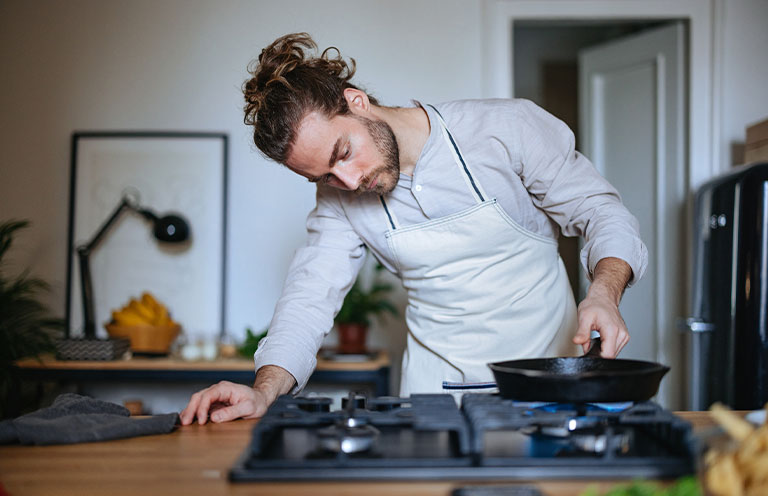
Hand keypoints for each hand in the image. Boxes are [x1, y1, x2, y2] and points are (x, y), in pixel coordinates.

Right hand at [180, 364, 295, 424]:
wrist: (261, 400)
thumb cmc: (257, 402)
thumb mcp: (248, 408)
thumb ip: (232, 412)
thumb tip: (214, 417)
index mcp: (226, 388)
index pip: (209, 395)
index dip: (202, 408)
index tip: (201, 420)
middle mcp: (218, 390)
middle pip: (199, 397)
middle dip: (191, 409)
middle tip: (185, 423)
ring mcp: (215, 396)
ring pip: (197, 401)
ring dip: (189, 411)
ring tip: (183, 422)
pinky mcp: (214, 403)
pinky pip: (201, 406)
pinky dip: (193, 412)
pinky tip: (188, 419)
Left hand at [573, 293, 628, 357]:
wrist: (603, 298)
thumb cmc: (594, 305)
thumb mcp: (584, 317)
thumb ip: (582, 332)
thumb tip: (577, 342)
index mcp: (612, 330)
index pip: (608, 355)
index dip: (596, 357)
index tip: (588, 351)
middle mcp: (622, 334)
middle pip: (610, 356)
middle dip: (598, 353)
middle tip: (589, 343)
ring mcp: (624, 336)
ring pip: (613, 353)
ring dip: (602, 350)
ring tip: (595, 338)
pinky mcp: (624, 337)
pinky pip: (614, 348)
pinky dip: (606, 347)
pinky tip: (600, 339)